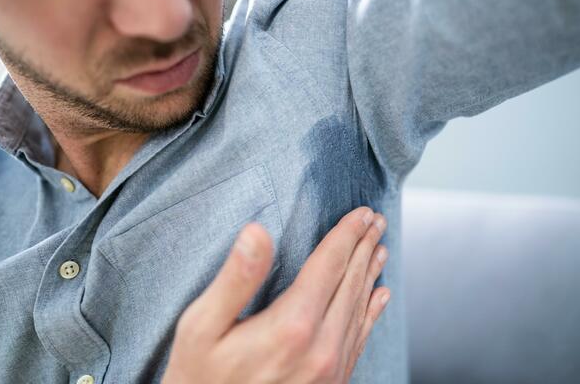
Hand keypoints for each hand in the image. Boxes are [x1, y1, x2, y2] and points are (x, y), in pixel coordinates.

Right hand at [162, 207, 389, 383]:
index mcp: (292, 326)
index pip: (329, 265)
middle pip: (350, 283)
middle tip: (375, 220)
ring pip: (360, 308)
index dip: (346, 234)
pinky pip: (360, 338)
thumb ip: (235, 279)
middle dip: (364, 246)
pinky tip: (380, 297)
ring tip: (379, 248)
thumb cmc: (199, 378)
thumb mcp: (201, 327)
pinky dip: (372, 312)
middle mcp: (321, 348)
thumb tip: (256, 232)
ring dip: (370, 273)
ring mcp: (331, 369)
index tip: (360, 212)